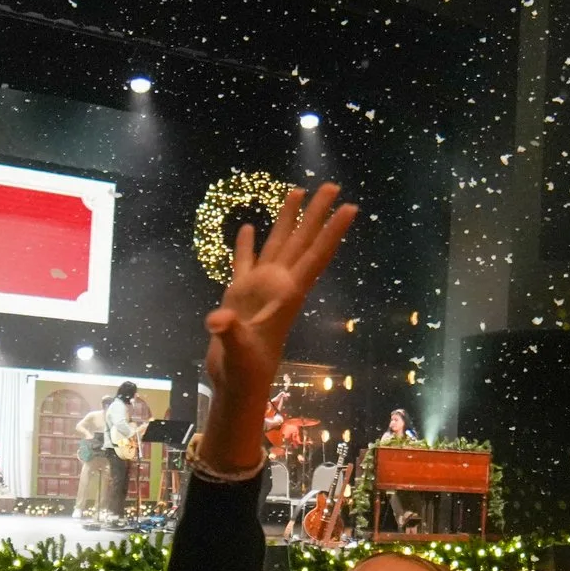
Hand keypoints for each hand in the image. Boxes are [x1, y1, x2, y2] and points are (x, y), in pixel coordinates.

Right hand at [203, 182, 355, 421]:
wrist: (235, 385)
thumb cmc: (244, 372)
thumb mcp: (239, 353)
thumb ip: (230, 333)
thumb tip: (218, 320)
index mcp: (286, 294)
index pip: (314, 257)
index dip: (332, 232)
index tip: (350, 208)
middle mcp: (278, 285)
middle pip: (302, 242)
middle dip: (317, 214)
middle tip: (332, 185)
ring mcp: (259, 288)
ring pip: (278, 244)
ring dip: (288, 219)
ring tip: (297, 190)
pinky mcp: (239, 294)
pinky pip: (245, 262)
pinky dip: (247, 245)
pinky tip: (250, 227)